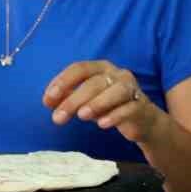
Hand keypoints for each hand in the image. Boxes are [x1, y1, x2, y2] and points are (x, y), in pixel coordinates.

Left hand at [44, 61, 160, 143]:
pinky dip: (114, 116)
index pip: (80, 69)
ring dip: (97, 103)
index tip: (48, 99)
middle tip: (58, 117)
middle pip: (94, 82)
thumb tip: (48, 101)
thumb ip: (68, 97)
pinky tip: (102, 124)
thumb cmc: (110, 105)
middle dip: (74, 99)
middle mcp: (117, 74)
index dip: (63, 82)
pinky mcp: (141, 107)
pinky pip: (128, 109)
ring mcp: (131, 89)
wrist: (142, 120)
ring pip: (115, 91)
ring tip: (81, 116)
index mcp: (101, 68)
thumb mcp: (86, 100)